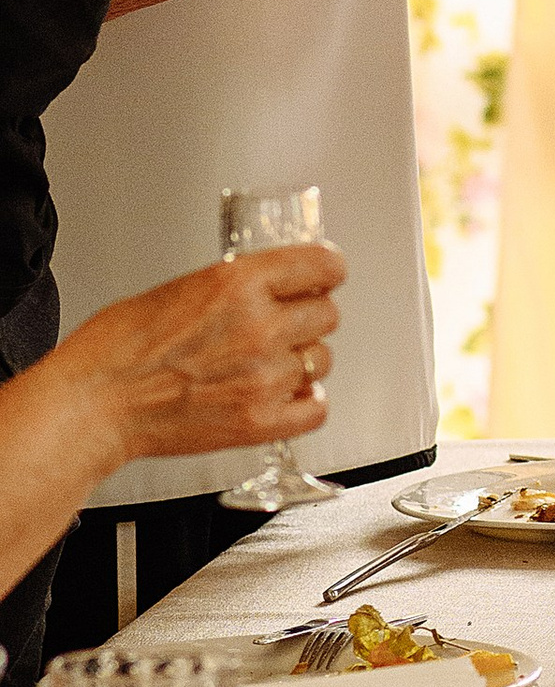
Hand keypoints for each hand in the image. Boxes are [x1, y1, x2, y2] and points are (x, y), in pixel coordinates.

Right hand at [72, 245, 344, 467]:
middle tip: (285, 324)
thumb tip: (267, 288)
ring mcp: (264, 377)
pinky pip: (316, 408)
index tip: (323, 276)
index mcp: (239, 284)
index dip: (325, 271)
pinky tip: (283, 396)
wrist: (94, 405)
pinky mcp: (259, 422)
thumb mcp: (180, 288)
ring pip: (322, 360)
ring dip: (301, 360)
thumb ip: (235, 287)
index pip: (323, 265)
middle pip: (328, 314)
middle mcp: (260, 328)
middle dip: (308, 316)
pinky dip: (304, 402)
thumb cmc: (117, 348)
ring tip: (269, 363)